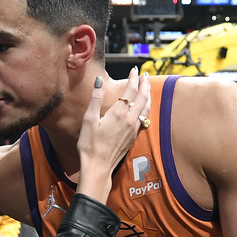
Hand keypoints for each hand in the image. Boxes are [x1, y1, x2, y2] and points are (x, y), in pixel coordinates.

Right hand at [76, 68, 151, 202]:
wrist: (98, 166)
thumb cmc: (90, 145)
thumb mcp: (89, 120)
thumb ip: (95, 99)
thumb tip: (99, 81)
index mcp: (119, 113)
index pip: (130, 91)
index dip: (133, 79)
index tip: (134, 70)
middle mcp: (130, 120)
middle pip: (142, 97)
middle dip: (144, 84)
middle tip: (145, 74)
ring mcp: (134, 129)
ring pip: (146, 107)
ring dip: (148, 95)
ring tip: (147, 86)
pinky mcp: (134, 136)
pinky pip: (144, 117)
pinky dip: (146, 107)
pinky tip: (144, 107)